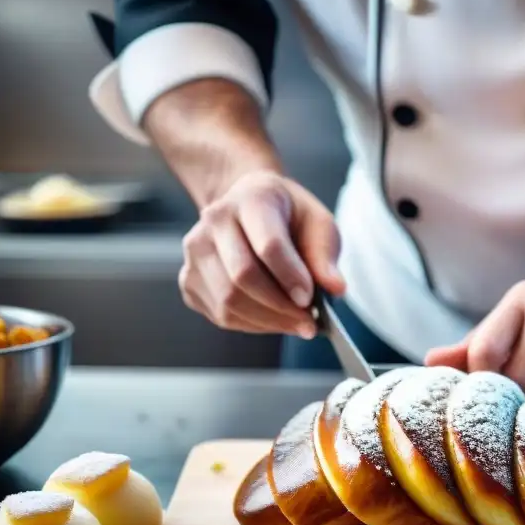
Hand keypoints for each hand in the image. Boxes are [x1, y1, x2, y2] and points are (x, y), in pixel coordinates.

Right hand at [178, 170, 344, 337]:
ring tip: (296, 324)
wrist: (249, 207)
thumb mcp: (318, 223)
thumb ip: (325, 254)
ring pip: (228, 301)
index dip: (291, 277)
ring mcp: (196, 251)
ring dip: (268, 321)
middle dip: (280, 308)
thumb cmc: (288, 216)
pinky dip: (251, 325)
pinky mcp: (189, 279)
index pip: (268, 245)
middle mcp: (214, 221)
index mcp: (251, 199)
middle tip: (309, 323)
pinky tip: (273, 319)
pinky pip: (220, 314)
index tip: (311, 300)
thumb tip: (336, 289)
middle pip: (243, 277)